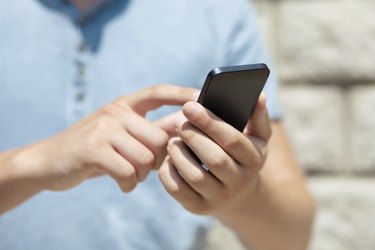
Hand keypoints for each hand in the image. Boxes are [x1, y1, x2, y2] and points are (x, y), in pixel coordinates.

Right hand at [16, 84, 197, 191]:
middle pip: (159, 139)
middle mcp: (115, 112)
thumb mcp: (120, 134)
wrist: (48, 161)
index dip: (181, 93)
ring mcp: (103, 129)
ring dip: (141, 175)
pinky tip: (122, 184)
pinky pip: (128, 172)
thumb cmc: (93, 149)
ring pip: (146, 158)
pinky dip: (128, 184)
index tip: (201, 95)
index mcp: (123, 105)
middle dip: (157, 160)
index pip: (157, 91)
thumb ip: (149, 131)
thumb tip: (183, 127)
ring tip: (129, 176)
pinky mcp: (94, 150)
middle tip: (144, 168)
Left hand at [158, 93, 270, 215]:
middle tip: (179, 121)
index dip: (209, 122)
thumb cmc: (241, 154)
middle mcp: (240, 182)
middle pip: (214, 159)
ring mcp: (219, 198)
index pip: (231, 140)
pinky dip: (168, 171)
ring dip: (179, 154)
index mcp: (254, 159)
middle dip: (193, 136)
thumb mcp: (256, 136)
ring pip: (195, 176)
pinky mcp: (199, 207)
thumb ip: (257, 115)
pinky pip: (178, 190)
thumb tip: (260, 94)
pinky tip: (169, 158)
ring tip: (173, 140)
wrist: (236, 193)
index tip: (189, 105)